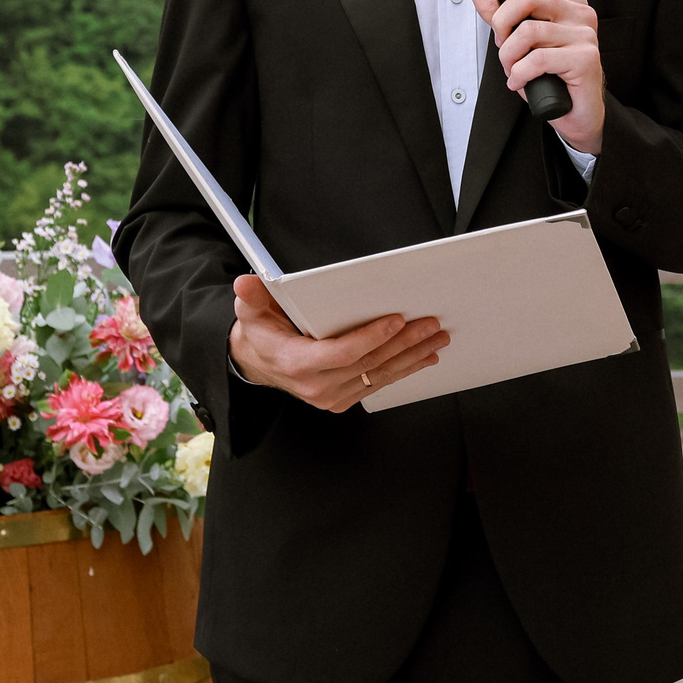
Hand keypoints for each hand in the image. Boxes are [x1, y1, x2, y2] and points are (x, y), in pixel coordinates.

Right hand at [228, 276, 448, 411]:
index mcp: (297, 364)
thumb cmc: (262, 333)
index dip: (371, 338)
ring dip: (412, 357)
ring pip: (379, 376)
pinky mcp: (343, 399)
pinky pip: (378, 384)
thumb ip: (252, 298)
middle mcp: (317, 386)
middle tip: (430, 324)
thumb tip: (245, 283)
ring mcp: (332, 396)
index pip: (342, 353)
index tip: (397, 320)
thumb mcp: (251, 312)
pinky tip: (424, 357)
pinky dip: (403, 370)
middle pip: (369, 364)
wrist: (259, 364)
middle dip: (404, 343)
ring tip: (437, 339)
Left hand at [471, 0, 604, 155]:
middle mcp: (580, 13)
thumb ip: (500, 14)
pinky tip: (519, 82)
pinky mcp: (586, 58)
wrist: (577, 113)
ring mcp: (585, 35)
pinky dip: (519, 74)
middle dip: (502, 22)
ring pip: (529, 31)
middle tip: (502, 44)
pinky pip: (537, 59)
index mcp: (567, 2)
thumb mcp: (520, 41)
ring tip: (512, 69)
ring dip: (508, 56)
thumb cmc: (551, 76)